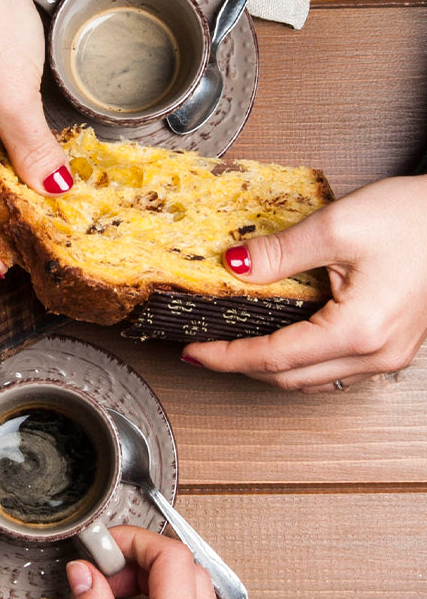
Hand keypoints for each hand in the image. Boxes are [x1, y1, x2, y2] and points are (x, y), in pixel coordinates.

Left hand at [183, 174, 426, 390]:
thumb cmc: (419, 218)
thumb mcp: (338, 226)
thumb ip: (279, 253)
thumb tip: (234, 267)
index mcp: (359, 330)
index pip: (272, 357)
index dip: (227, 356)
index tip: (194, 351)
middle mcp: (376, 353)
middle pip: (289, 378)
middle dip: (242, 367)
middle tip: (206, 349)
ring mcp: (389, 355)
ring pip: (313, 380)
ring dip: (271, 367)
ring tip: (236, 347)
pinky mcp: (395, 347)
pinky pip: (337, 370)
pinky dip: (302, 361)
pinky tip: (284, 341)